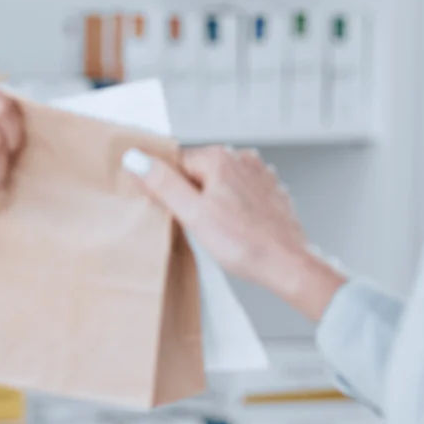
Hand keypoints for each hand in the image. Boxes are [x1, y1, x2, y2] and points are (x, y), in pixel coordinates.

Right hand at [122, 146, 345, 322]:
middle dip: (192, 197)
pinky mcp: (269, 191)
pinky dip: (234, 208)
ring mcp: (258, 174)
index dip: (168, 190)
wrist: (289, 265)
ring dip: (213, 203)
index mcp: (219, 158)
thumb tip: (135, 159)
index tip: (175, 211)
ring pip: (219, 184)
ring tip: (221, 229)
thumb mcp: (194, 215)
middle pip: (197, 173)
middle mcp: (241, 159)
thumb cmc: (246, 245)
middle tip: (200, 226)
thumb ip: (163, 184)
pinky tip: (236, 228)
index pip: (174, 164)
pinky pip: (239, 194)